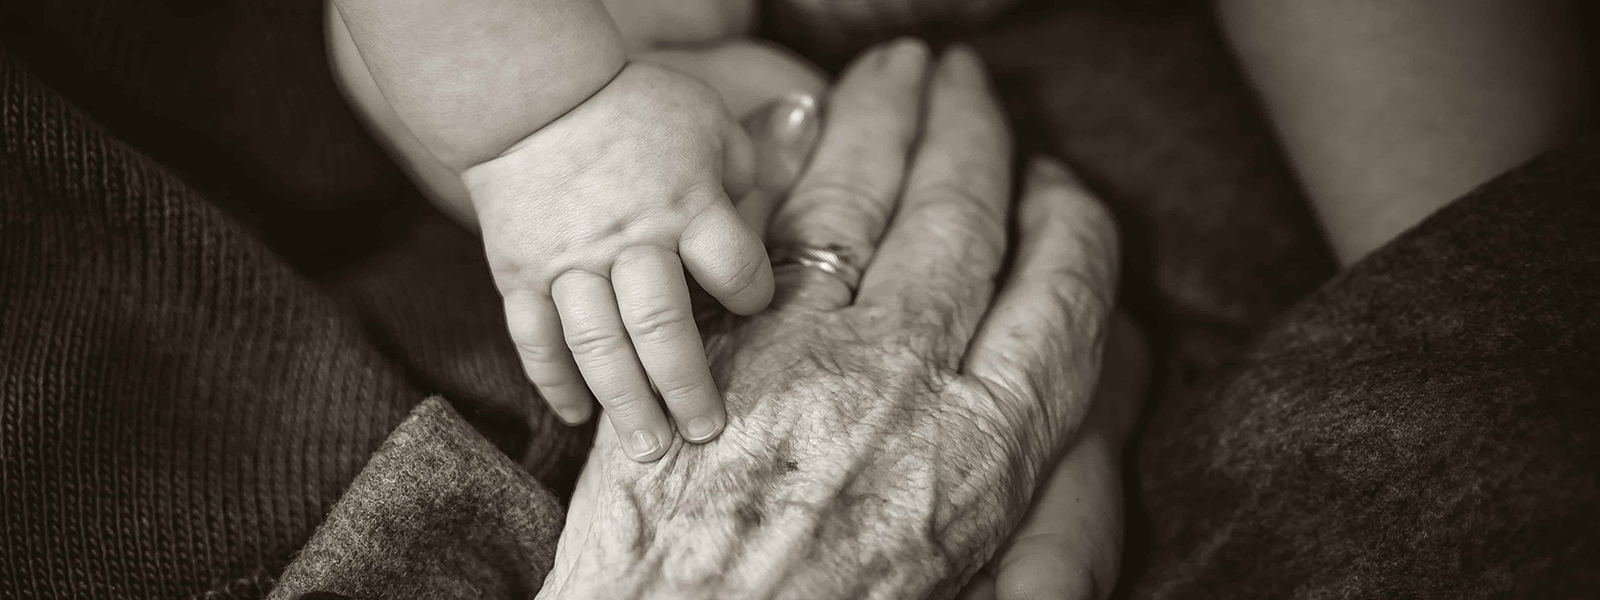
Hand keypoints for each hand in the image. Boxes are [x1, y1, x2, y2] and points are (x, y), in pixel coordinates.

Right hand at [463, 61, 766, 460]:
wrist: (531, 94)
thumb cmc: (635, 107)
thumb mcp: (708, 122)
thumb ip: (744, 176)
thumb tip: (764, 223)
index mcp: (686, 203)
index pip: (734, 269)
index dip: (752, 294)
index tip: (752, 305)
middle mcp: (629, 240)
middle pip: (663, 326)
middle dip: (687, 386)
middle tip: (705, 432)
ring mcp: (568, 262)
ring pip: (598, 345)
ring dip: (624, 403)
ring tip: (648, 451)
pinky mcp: (520, 273)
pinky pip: (535, 338)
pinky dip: (553, 381)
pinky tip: (576, 417)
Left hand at [538, 41, 1120, 598]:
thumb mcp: (983, 582)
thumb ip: (1045, 490)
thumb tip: (1083, 410)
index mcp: (991, 444)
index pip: (1061, 289)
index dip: (1067, 222)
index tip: (1060, 188)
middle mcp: (909, 376)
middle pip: (964, 216)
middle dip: (975, 132)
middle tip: (970, 82)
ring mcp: (806, 351)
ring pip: (867, 199)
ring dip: (889, 118)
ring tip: (901, 69)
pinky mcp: (719, 346)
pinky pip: (769, 228)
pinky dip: (793, 166)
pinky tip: (807, 124)